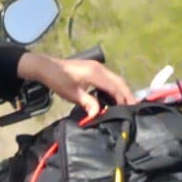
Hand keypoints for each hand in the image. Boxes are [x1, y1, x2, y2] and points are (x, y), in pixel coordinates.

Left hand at [18, 51, 135, 116]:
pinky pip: (109, 78)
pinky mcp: (94, 68)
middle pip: (119, 82)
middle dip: (127, 94)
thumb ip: (88, 103)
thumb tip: (98, 114)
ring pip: (115, 79)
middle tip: (135, 107)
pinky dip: (115, 87)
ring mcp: (97, 67)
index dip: (122, 99)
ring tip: (128, 103)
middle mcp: (99, 68)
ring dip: (122, 91)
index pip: (114, 87)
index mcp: (95, 73)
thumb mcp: (72, 94)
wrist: (47, 67)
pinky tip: (115, 96)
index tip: (128, 110)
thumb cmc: (58, 80)